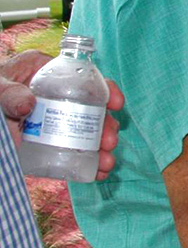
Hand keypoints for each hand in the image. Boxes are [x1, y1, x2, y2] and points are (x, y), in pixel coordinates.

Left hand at [2, 51, 123, 180]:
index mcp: (50, 74)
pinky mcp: (47, 142)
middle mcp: (58, 97)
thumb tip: (28, 106)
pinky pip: (71, 150)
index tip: (116, 105)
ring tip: (106, 163)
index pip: (86, 79)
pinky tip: (96, 172)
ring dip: (101, 148)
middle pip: (92, 109)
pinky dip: (87, 162)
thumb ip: (9, 93)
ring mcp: (54, 121)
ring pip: (86, 132)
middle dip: (106, 126)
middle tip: (109, 142)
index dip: (107, 90)